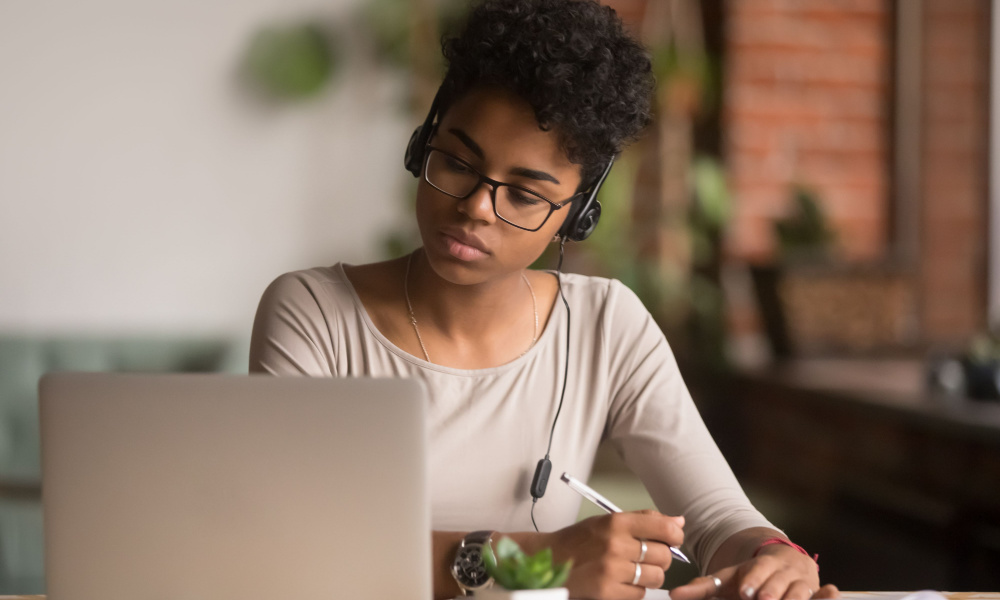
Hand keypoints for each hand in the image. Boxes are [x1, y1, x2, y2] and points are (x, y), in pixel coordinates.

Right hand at [537, 509, 684, 599]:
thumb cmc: (578, 540)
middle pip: (663, 556)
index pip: (663, 527)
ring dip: (649, 576)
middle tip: (646, 557)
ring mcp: (611, 570)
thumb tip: (678, 521)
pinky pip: (639, 594)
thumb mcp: (607, 521)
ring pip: (655, 577)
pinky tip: (620, 582)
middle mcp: (615, 545)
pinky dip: (634, 590)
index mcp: (616, 522)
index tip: (672, 539)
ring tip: (633, 571)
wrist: (547, 560)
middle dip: (660, 558)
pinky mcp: (607, 592)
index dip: (674, 535)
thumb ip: (644, 519)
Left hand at [671, 544, 838, 599]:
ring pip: (799, 591)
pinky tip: (832, 592)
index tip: (746, 591)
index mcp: (759, 567)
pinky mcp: (814, 593)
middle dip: (772, 592)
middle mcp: (781, 572)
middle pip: (777, 583)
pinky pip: (821, 595)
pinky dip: (826, 595)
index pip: (755, 572)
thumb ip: (702, 589)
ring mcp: (800, 583)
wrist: (781, 563)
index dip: (753, 580)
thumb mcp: (726, 581)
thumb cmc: (750, 578)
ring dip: (795, 596)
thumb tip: (674, 595)